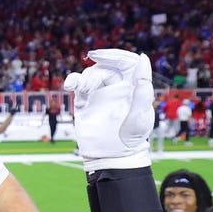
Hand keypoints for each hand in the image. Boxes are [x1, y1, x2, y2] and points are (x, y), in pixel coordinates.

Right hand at [63, 50, 153, 170]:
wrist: (111, 156)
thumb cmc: (131, 138)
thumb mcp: (141, 115)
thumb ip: (143, 89)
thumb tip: (143, 58)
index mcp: (133, 88)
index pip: (127, 63)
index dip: (117, 55)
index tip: (107, 54)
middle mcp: (116, 89)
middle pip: (108, 66)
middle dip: (102, 59)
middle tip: (93, 56)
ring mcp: (100, 94)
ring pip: (92, 74)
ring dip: (87, 75)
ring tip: (84, 88)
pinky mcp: (85, 102)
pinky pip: (78, 85)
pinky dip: (73, 81)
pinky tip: (69, 85)